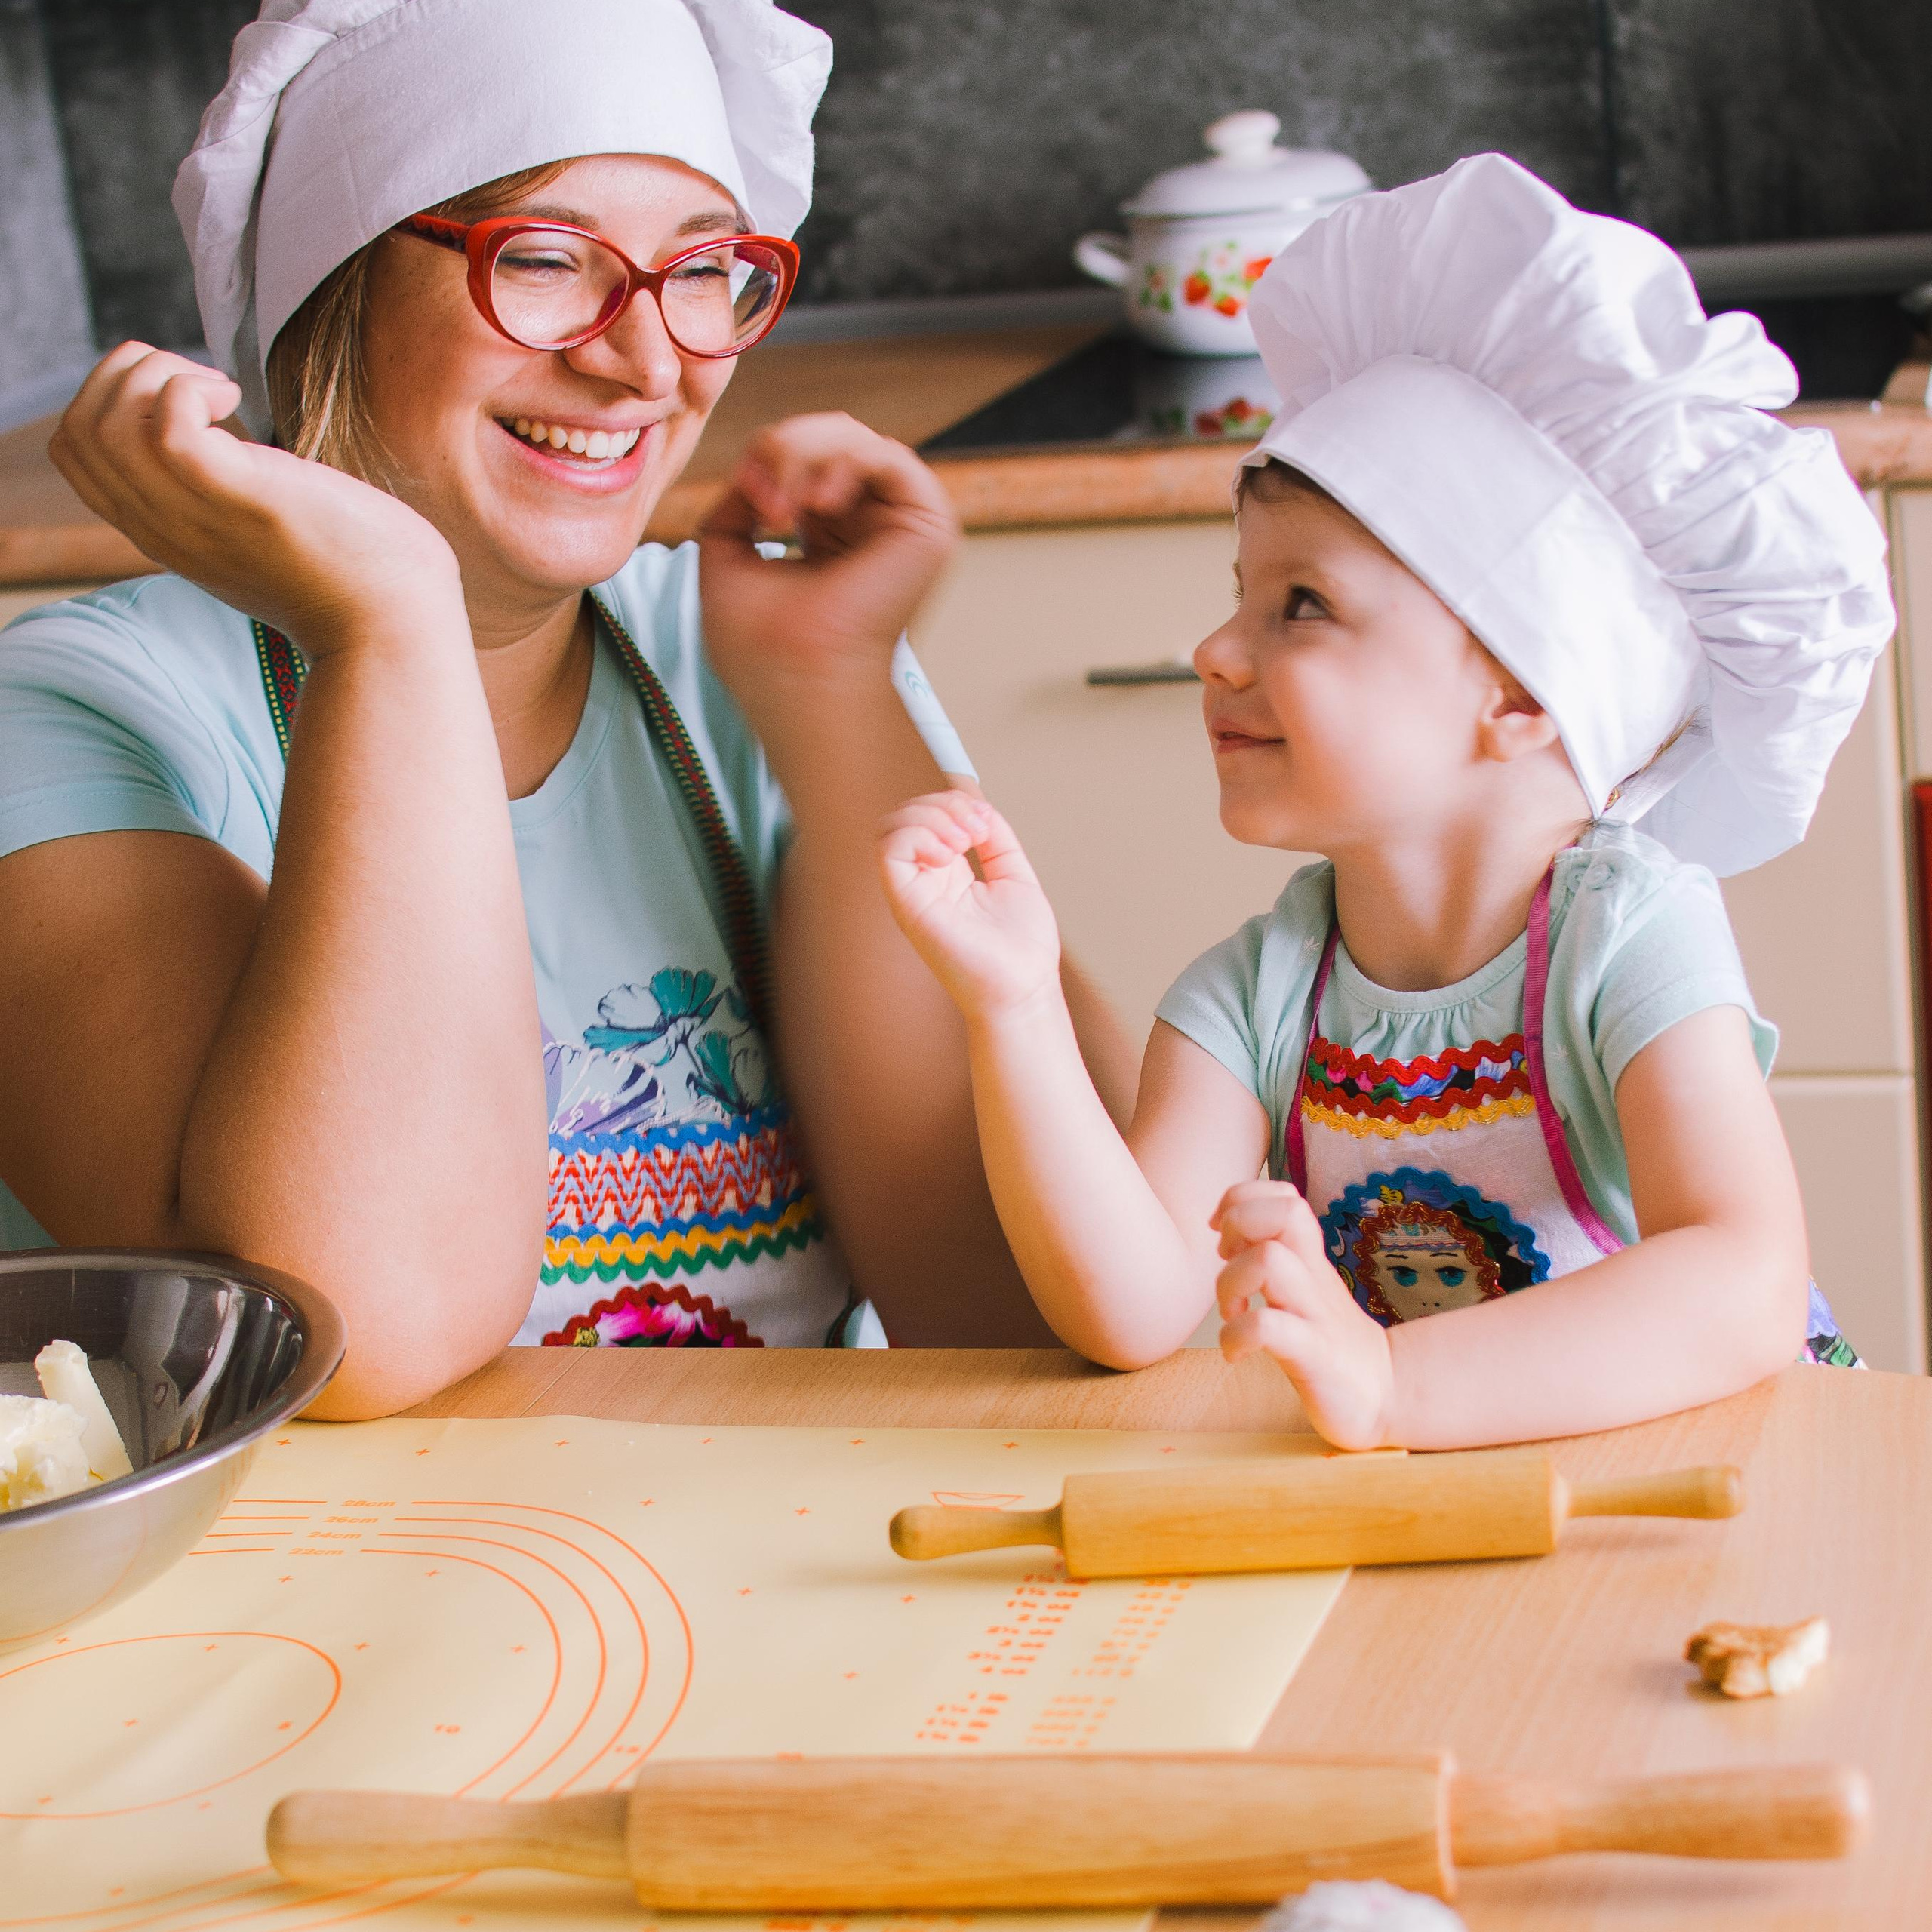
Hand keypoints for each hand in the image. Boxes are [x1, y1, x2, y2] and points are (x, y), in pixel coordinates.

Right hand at [49, 342, 462, 656]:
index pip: (77, 453)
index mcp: (164, 531)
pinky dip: (191, 387)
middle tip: (202, 385)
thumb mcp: (259, 529)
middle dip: (122, 376)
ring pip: (105, 421)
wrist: (393, 627)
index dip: (111, 399)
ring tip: (222, 391)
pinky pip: (167, 424)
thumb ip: (224, 496)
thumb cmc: (351, 570)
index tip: (187, 400)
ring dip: (155, 375)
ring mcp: (194, 515)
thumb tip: (232, 433)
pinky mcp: (237, 497)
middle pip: (76, 430)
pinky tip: (239, 398)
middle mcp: (163, 527)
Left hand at [698, 412, 959, 695]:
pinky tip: (818, 502)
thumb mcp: (723, 554)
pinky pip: (887, 456)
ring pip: (854, 439)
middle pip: (828, 436)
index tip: (748, 497)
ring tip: (786, 509)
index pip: (805, 455)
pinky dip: (843, 463)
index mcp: (830, 532)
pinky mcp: (927, 527)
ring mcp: (900, 524)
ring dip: (805, 455)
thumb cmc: (758, 642)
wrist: (794, 680)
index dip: (766, 458)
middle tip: (766, 503)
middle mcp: (870, 524)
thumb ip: (734, 502)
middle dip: (782, 450)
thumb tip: (752, 466)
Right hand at [877, 792, 1061, 1019]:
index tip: (985, 823)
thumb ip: (995, 838)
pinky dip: (918, 835)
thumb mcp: (1013, 874)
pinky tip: (950, 855)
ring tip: (964, 842)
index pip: (925, 818)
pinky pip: (888, 850)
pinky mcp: (907, 905)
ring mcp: (913, 893)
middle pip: (904, 816)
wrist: (1024, 988)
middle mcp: (923, 881)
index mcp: (946, 874)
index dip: (951, 803)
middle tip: (976, 830)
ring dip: (930, 816)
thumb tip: (980, 806)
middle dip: (942, 804)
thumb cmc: (1021, 946)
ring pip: (891, 827)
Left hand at [1213, 1179, 1396, 1448]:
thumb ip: (1273, 1253)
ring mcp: (1314, 1312)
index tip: (1223, 1233)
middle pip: (1284, 1212)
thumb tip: (1228, 1229)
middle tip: (1228, 1262)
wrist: (1382, 1394)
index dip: (1242, 1199)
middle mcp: (1313, 1275)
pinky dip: (1236, 1336)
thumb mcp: (1301, 1286)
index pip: (1283, 1195)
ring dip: (1229, 1283)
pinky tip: (1236, 1352)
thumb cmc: (1327, 1339)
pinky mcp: (1312, 1353)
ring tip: (1232, 1312)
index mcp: (1309, 1257)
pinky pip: (1266, 1326)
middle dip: (1239, 1225)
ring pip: (1268, 1260)